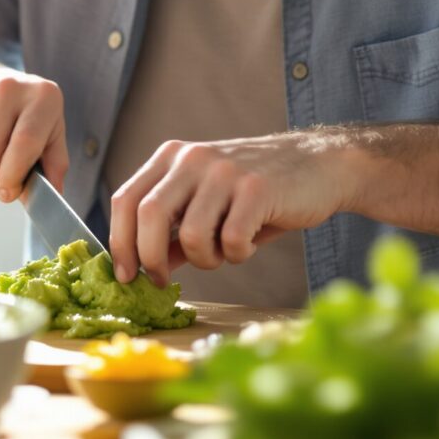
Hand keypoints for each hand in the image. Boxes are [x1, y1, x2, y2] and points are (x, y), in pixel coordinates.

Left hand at [107, 132, 359, 285]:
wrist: (319, 166)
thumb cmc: (257, 192)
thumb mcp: (207, 204)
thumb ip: (172, 231)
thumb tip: (140, 267)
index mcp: (171, 157)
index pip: (125, 199)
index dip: (118, 241)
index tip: (125, 274)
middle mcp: (192, 158)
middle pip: (147, 215)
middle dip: (149, 259)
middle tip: (162, 280)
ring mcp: (224, 171)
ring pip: (190, 235)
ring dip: (205, 260)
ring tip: (224, 252)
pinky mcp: (257, 188)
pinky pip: (231, 241)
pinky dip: (237, 255)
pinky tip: (249, 243)